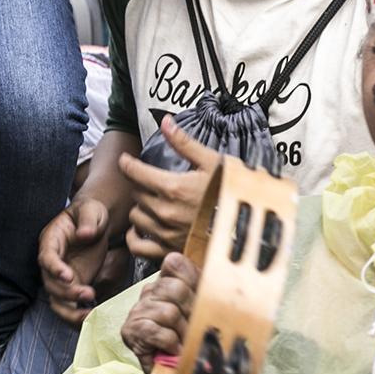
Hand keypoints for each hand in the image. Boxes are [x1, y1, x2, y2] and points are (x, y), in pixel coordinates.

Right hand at [39, 196, 113, 323]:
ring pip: (56, 300)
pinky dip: (77, 315)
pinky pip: (69, 306)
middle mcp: (52, 261)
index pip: (47, 256)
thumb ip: (88, 220)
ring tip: (88, 314)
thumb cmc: (90, 214)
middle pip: (50, 283)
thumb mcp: (92, 210)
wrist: (95, 225)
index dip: (54, 268)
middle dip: (67, 292)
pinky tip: (91, 317)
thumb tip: (85, 234)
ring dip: (69, 311)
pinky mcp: (72, 286)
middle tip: (88, 293)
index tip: (68, 276)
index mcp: (52, 239)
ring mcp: (60, 276)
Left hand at [118, 117, 219, 261]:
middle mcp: (165, 212)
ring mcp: (166, 235)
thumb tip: (165, 121)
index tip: (125, 161)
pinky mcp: (169, 252)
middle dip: (140, 185)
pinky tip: (143, 229)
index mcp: (173, 187)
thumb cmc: (231, 192)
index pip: (135, 172)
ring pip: (135, 218)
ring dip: (140, 208)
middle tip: (149, 182)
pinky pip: (138, 247)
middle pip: (136, 194)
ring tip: (151, 203)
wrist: (249, 228)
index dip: (127, 164)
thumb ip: (184, 142)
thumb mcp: (212, 162)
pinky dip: (136, 237)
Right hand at [121, 251, 199, 373]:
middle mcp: (150, 292)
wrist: (166, 373)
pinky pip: (158, 332)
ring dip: (181, 332)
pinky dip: (170, 343)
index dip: (191, 278)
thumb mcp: (199, 316)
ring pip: (168, 312)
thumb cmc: (185, 341)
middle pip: (175, 288)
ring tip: (183, 342)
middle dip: (191, 311)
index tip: (201, 298)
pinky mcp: (132, 329)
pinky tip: (173, 349)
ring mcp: (139, 309)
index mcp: (166, 283)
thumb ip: (207, 297)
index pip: (175, 263)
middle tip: (195, 327)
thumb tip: (227, 290)